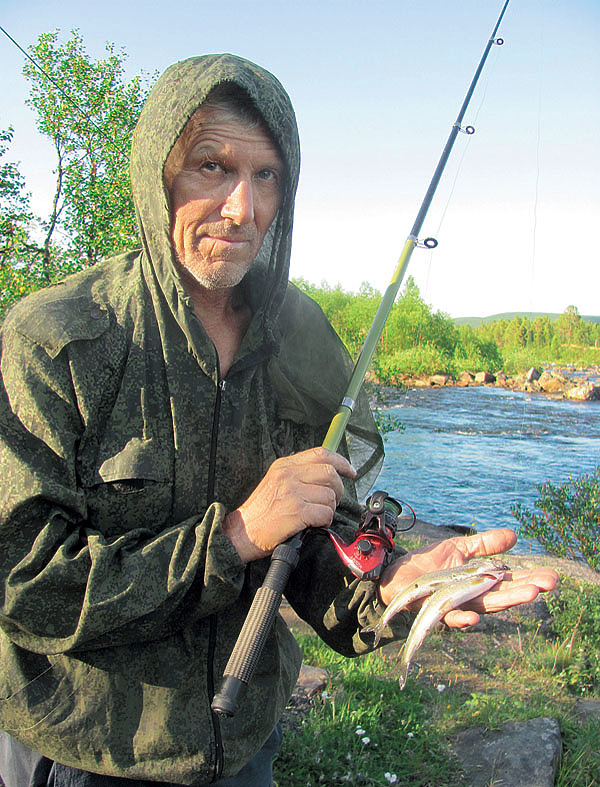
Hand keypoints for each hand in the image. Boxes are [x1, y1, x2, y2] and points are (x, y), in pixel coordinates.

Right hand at [222, 447, 355, 561]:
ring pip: (330, 496)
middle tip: (332, 501)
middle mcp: (289, 475)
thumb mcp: (276, 482)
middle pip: (330, 473)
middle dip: (338, 490)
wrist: (242, 531)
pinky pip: (325, 513)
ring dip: (329, 509)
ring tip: (317, 516)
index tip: (350, 471)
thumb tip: (327, 473)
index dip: (341, 461)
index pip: (321, 454)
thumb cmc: (261, 511)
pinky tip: (314, 524)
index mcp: (285, 465)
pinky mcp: (296, 511)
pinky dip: (325, 521)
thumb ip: (298, 474)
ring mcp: (292, 492)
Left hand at [379, 528, 557, 628]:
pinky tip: (475, 618)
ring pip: (485, 605)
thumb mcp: (458, 547)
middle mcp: (472, 595)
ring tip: (529, 594)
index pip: (510, 580)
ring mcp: (456, 604)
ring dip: (507, 601)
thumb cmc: (429, 564)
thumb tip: (514, 535)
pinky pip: (451, 618)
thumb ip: (484, 544)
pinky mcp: (435, 609)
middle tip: (549, 584)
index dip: (530, 578)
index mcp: (479, 581)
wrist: (397, 573)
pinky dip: (463, 619)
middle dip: (527, 589)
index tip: (552, 576)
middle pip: (504, 594)